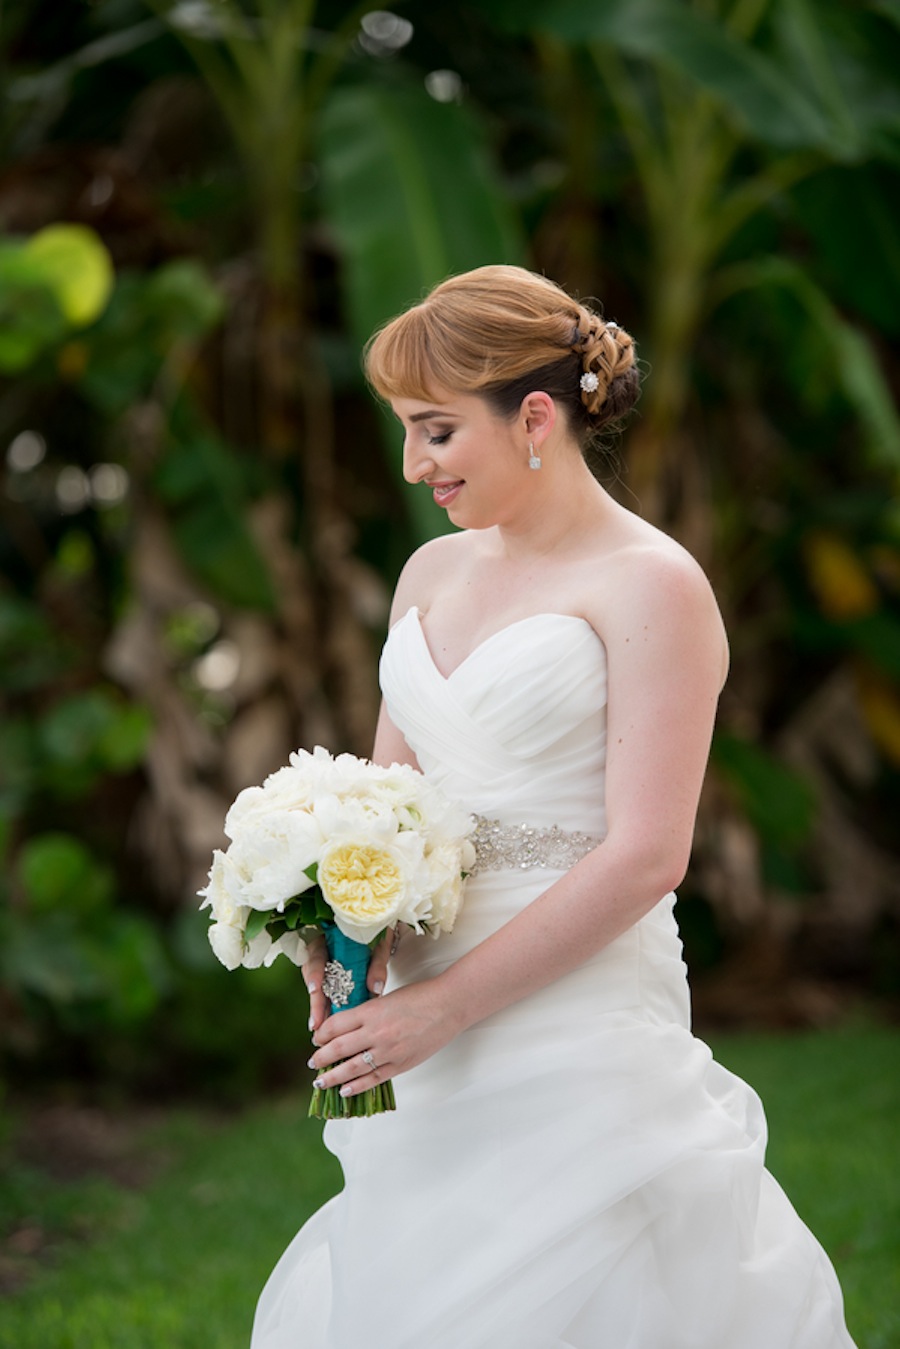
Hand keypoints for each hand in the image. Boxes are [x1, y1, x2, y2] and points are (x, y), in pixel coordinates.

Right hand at [304, 928, 393, 1038]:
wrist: (377, 926)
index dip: (314, 973)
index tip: (316, 988)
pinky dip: (328, 1006)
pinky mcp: (328, 977)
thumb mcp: (378, 943)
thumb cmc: (375, 931)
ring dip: (320, 1008)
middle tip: (317, 1024)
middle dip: (315, 1003)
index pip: (316, 956)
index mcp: (327, 938)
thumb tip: (375, 989)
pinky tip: (329, 1022)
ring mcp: (322, 965)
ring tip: (321, 1028)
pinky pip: (326, 993)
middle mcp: (319, 953)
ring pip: (316, 989)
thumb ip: (376, 964)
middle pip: (312, 979)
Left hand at [307, 976, 457, 1099]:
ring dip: (332, 1077)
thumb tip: (347, 1027)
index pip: (335, 1026)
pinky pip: (373, 1079)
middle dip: (321, 1057)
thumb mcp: (387, 999)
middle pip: (338, 1048)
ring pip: (351, 1068)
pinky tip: (344, 1090)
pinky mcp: (400, 1065)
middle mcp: (375, 1033)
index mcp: (370, 1012)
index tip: (316, 1038)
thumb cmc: (420, 997)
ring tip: (320, 1081)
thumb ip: (367, 1014)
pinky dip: (356, 1086)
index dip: (321, 1034)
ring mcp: (388, 1051)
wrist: (448, 1006)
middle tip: (313, 1062)